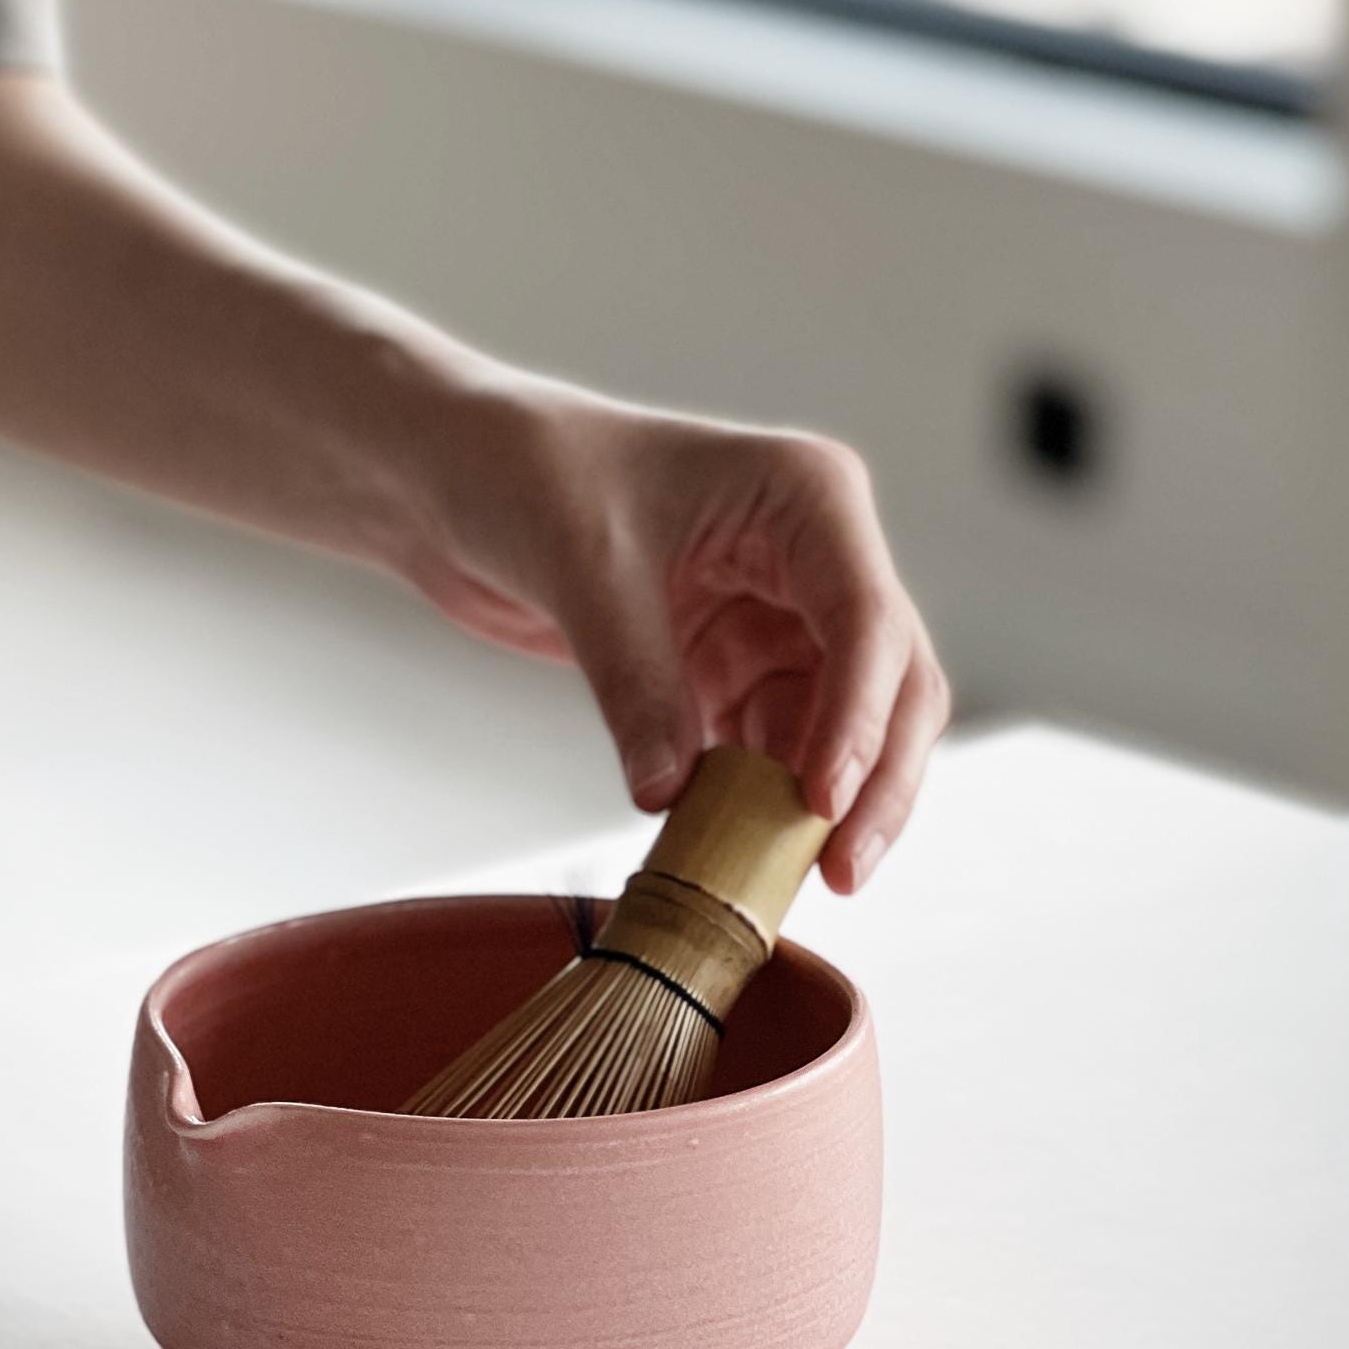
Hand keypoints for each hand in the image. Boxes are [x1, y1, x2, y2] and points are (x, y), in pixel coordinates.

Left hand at [407, 387, 950, 891]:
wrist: (457, 475)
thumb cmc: (527, 472)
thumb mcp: (585, 573)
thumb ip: (637, 686)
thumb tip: (671, 794)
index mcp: (806, 497)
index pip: (867, 619)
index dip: (860, 719)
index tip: (823, 802)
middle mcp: (813, 556)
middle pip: (891, 683)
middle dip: (876, 779)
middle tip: (840, 870)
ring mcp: (778, 614)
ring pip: (847, 727)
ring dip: (822, 800)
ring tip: (782, 876)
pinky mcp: (733, 663)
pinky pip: (776, 746)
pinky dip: (763, 798)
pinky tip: (733, 846)